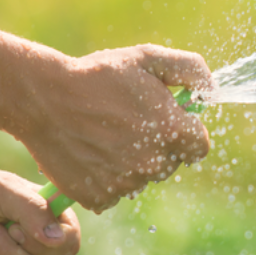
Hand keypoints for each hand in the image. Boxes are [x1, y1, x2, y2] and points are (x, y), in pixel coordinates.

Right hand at [15, 45, 211, 211]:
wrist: (43, 98)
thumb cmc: (98, 75)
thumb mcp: (148, 58)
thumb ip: (191, 70)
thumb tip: (212, 90)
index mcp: (173, 131)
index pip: (199, 146)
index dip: (185, 132)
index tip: (166, 120)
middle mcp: (154, 162)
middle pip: (171, 162)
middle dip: (158, 145)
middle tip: (128, 123)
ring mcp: (126, 183)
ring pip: (142, 178)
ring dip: (131, 162)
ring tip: (106, 135)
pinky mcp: (100, 196)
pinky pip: (115, 192)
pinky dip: (106, 178)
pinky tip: (92, 153)